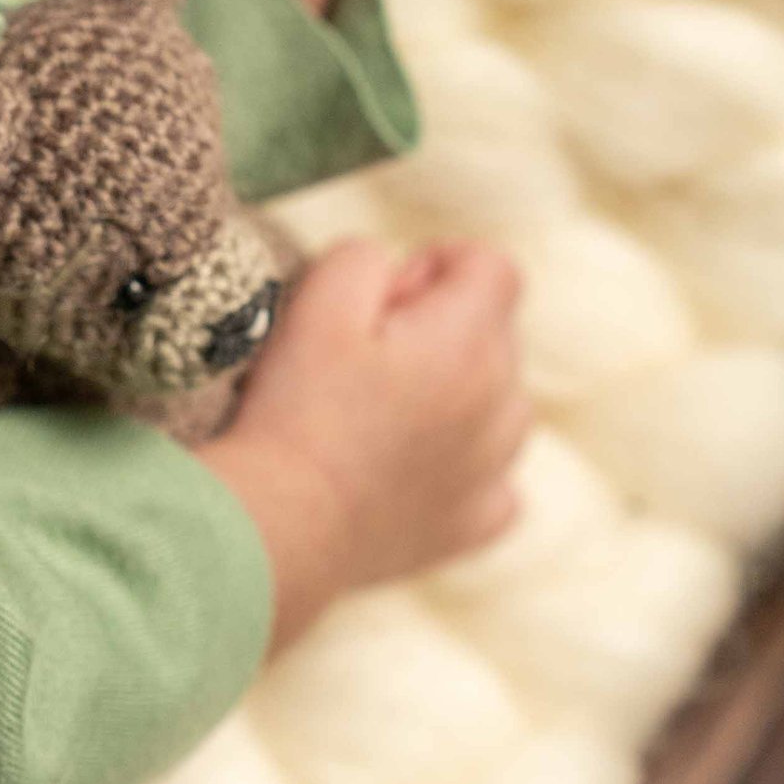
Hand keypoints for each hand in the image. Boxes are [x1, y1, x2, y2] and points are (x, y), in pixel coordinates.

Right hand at [193, 235, 527, 648]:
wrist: (280, 525)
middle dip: (441, 326)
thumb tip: (407, 276)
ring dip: (457, 393)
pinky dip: (464, 464)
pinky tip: (410, 468)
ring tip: (381, 415)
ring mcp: (496, 469)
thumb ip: (369, 257)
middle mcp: (503, 404)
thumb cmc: (296, 410)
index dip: (438, 264)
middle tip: (365, 360)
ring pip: (499, 401)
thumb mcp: (317, 300)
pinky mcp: (477, 522)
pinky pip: (496, 476)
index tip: (391, 296)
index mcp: (470, 342)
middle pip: (495, 332)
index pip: (493, 267)